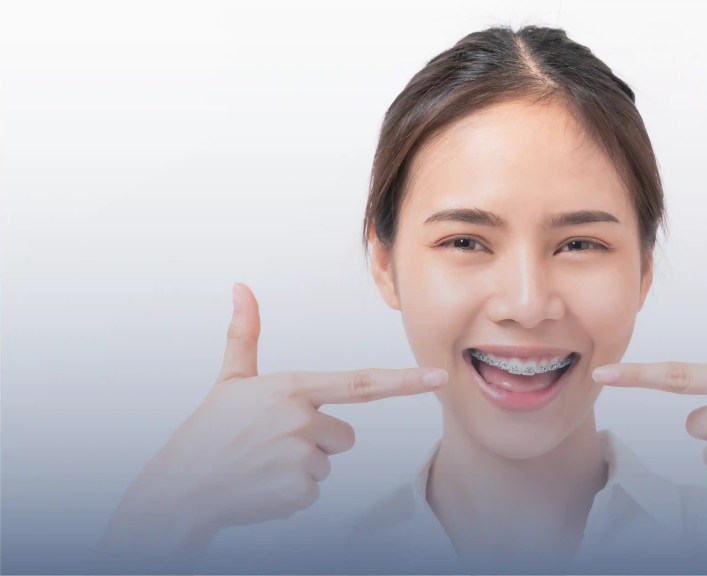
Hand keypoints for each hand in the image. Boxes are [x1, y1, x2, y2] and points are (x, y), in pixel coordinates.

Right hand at [97, 283, 446, 569]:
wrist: (180, 488)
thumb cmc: (208, 431)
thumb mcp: (230, 379)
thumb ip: (245, 333)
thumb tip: (241, 287)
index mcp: (292, 388)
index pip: (361, 383)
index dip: (405, 381)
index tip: (439, 377)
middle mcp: (301, 420)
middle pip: (344, 435)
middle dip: (318, 441)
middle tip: (274, 443)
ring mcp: (301, 458)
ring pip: (327, 464)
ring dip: (302, 467)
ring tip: (264, 463)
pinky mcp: (298, 491)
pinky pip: (314, 491)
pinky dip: (291, 493)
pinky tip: (262, 486)